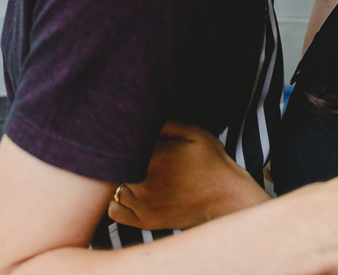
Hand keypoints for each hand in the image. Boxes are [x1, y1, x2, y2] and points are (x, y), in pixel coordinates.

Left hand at [107, 121, 268, 229]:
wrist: (224, 198)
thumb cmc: (210, 161)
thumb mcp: (194, 133)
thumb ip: (165, 123)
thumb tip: (138, 116)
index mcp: (154, 157)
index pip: (121, 146)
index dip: (123, 141)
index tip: (131, 139)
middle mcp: (144, 183)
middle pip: (114, 167)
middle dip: (122, 159)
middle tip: (135, 154)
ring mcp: (143, 205)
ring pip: (112, 188)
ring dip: (120, 180)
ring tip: (138, 173)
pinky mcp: (145, 221)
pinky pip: (115, 211)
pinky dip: (118, 201)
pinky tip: (134, 192)